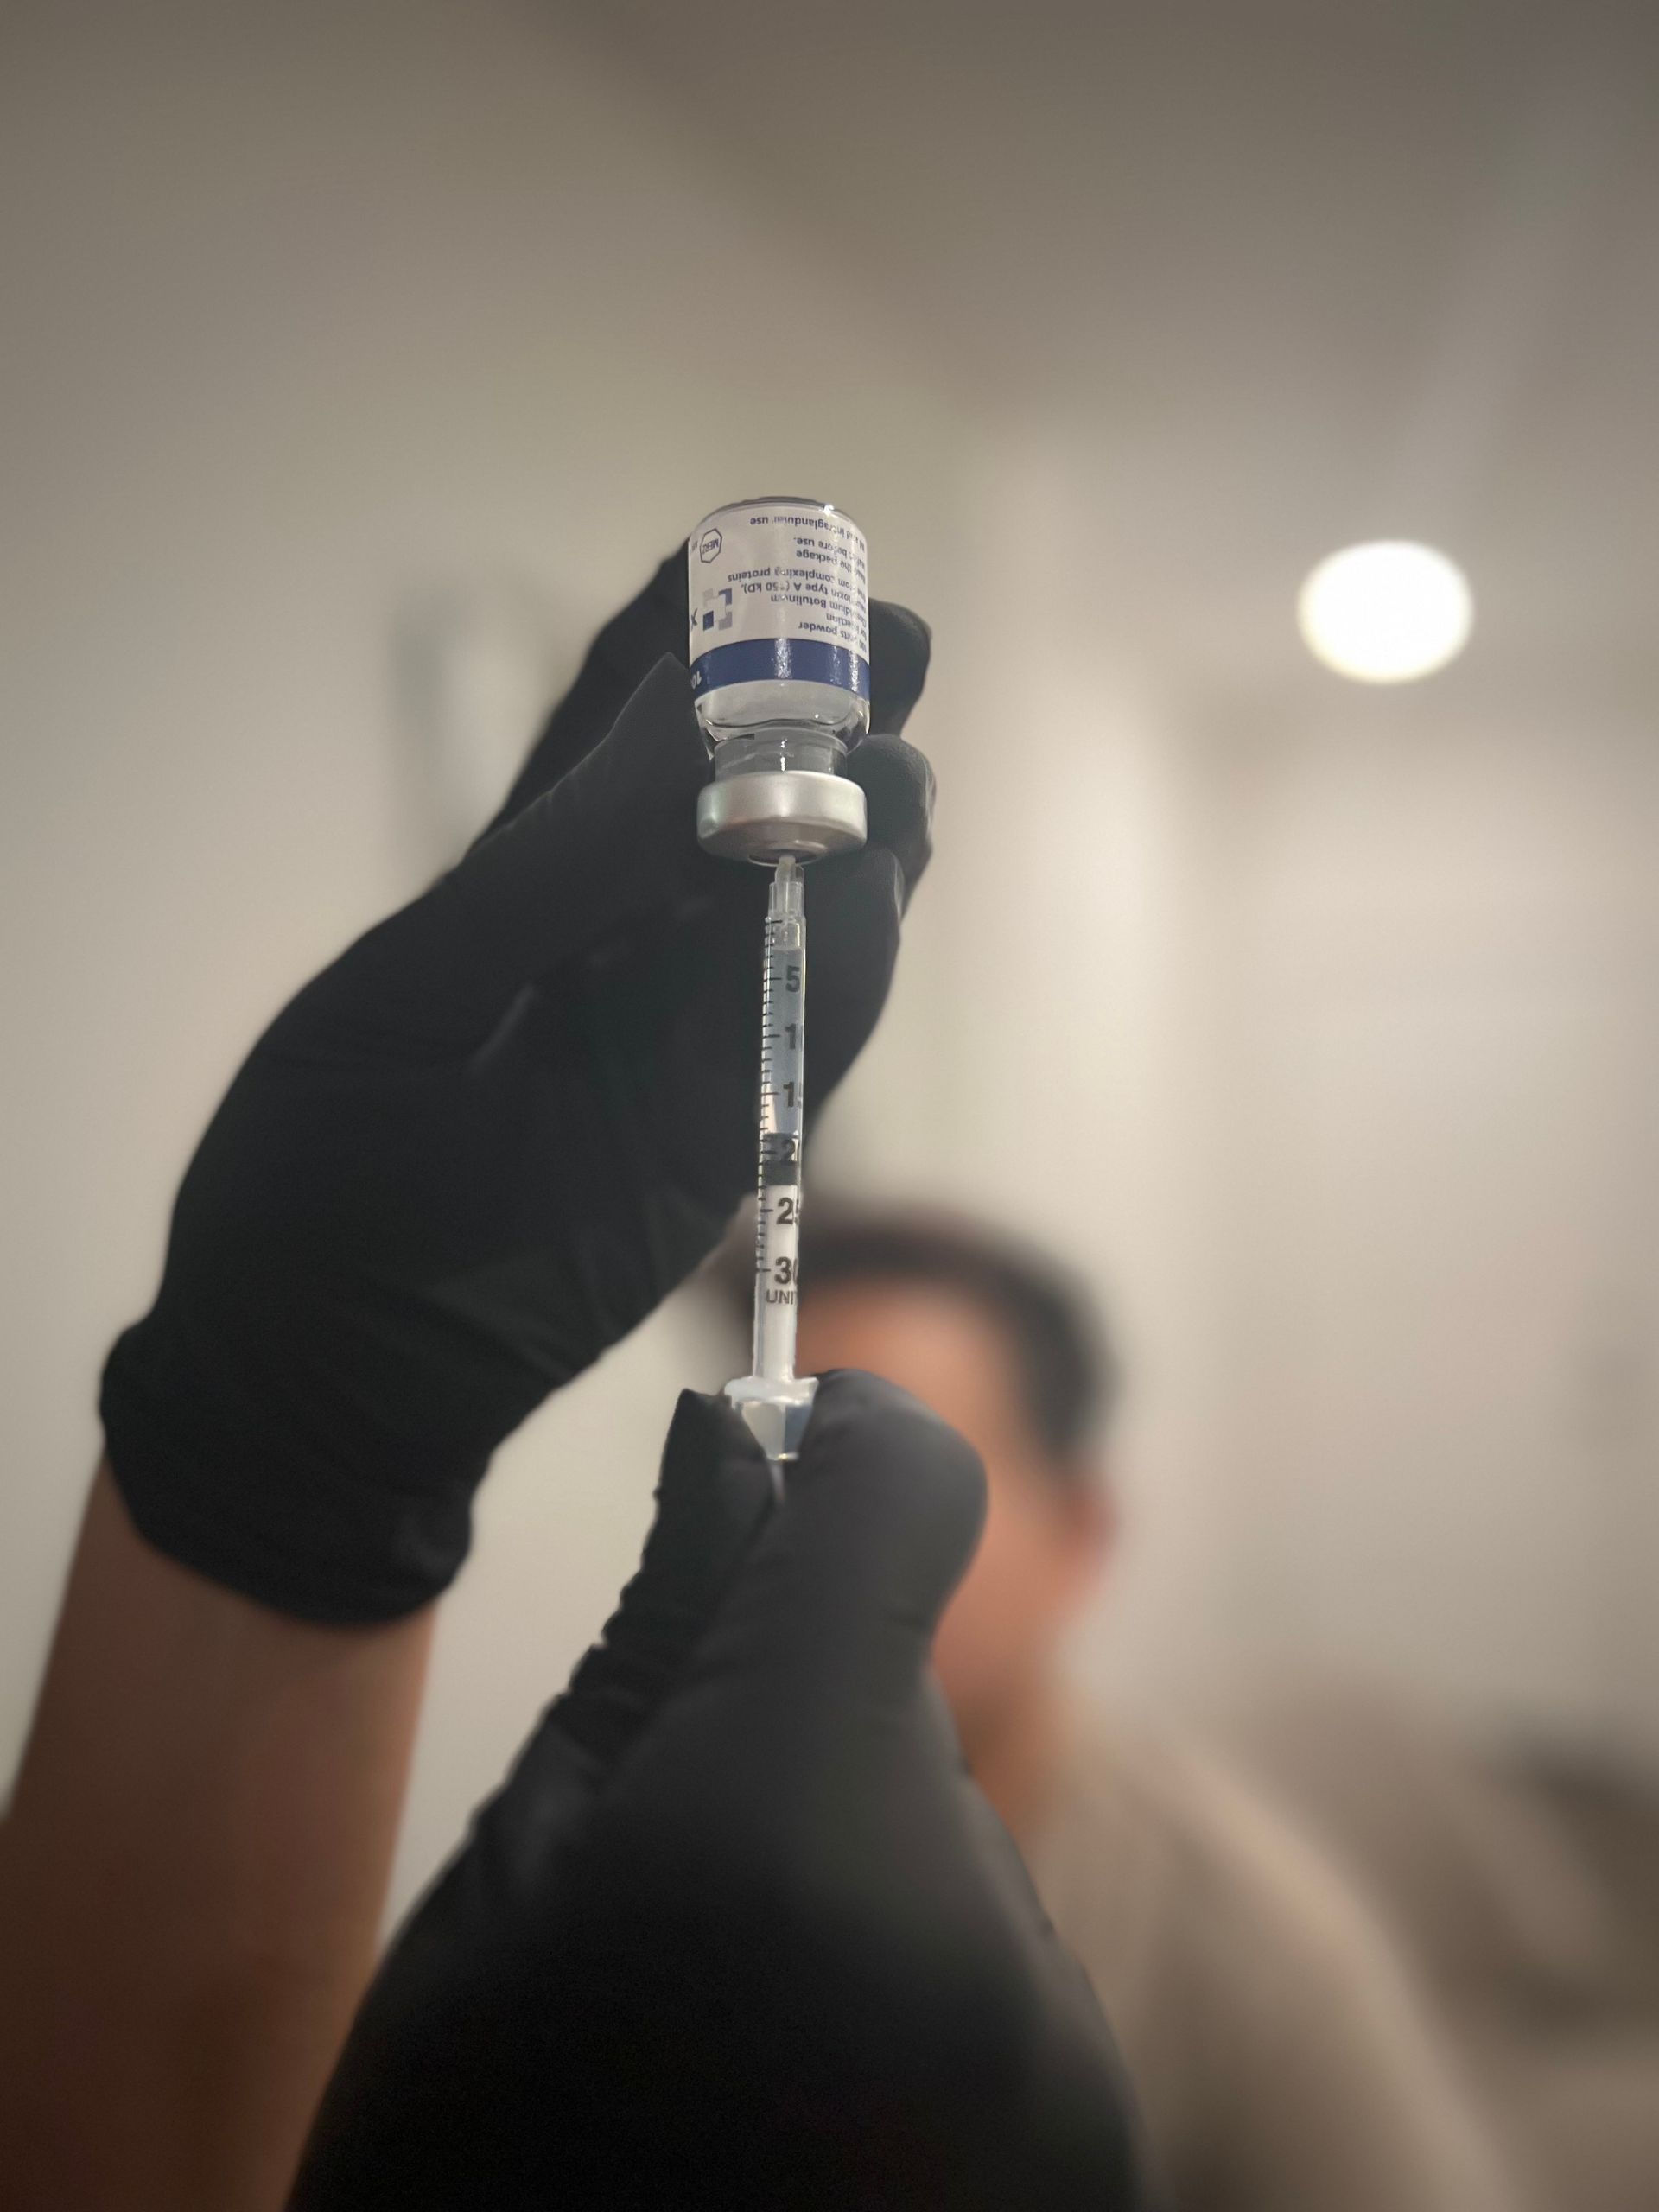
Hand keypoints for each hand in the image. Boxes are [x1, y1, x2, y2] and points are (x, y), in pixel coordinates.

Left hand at [100, 555, 931, 1619]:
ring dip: (867, 827)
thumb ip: (550, 872)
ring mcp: (684, 1037)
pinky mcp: (728, 1131)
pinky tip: (885, 881)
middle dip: (821, 712)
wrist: (332, 1377)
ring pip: (809, 906)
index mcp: (520, 888)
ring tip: (898, 759)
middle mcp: (620, 944)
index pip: (620, 730)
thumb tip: (678, 727)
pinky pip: (819, 1028)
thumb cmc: (325, 1178)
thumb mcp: (410, 998)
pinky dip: (862, 955)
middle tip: (893, 636)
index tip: (764, 552)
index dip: (695, 638)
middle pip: (746, 801)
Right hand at [291, 1373, 1147, 2209]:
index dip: (840, 1434)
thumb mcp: (515, 1882)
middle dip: (792, 1707)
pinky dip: (904, 1965)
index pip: (898, 1502)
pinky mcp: (1094, 2135)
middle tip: (660, 1851)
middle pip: (899, 1686)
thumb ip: (659, 1646)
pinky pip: (991, 1948)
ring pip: (944, 1821)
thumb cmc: (475, 2169)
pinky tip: (800, 2084)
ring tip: (723, 2008)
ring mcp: (1062, 2055)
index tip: (782, 1436)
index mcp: (788, 1841)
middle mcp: (978, 1937)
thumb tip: (737, 1448)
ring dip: (849, 1851)